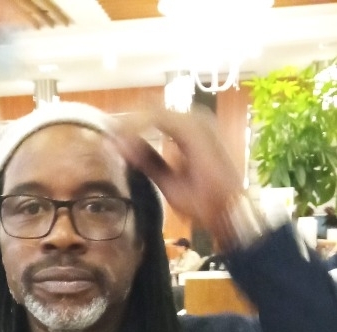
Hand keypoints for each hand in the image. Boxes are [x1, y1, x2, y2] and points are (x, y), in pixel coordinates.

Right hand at [112, 106, 242, 235]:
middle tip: (111, 138)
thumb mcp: (172, 186)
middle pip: (155, 109)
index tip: (109, 136)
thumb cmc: (205, 204)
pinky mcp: (201, 129)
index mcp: (191, 129)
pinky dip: (155, 129)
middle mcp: (198, 118)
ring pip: (162, 113)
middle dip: (132, 123)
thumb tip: (117, 144)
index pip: (151, 115)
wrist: (234, 211)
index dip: (127, 124)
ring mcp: (201, 122)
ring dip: (142, 125)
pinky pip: (172, 121)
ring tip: (121, 140)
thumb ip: (146, 161)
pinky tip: (141, 141)